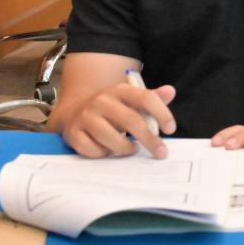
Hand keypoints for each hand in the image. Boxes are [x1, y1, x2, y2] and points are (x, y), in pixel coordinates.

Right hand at [58, 81, 176, 158]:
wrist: (75, 110)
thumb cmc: (113, 108)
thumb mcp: (131, 99)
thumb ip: (152, 98)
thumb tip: (170, 92)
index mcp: (120, 90)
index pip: (145, 98)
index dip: (161, 113)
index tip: (171, 129)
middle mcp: (101, 101)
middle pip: (130, 120)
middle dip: (149, 139)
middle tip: (161, 152)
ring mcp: (85, 117)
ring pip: (110, 138)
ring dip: (125, 148)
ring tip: (132, 149)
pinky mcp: (73, 133)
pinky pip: (91, 149)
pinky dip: (103, 154)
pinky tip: (107, 150)